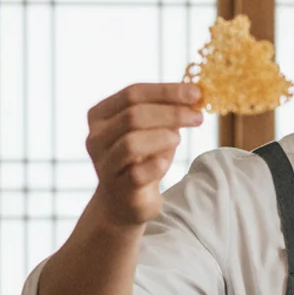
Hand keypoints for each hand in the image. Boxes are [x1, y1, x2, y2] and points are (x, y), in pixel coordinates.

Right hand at [85, 82, 204, 225]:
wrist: (124, 203)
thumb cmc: (140, 160)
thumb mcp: (152, 131)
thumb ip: (166, 111)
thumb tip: (193, 93)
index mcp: (100, 116)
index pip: (132, 93)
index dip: (166, 91)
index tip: (195, 93)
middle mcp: (96, 138)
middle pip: (133, 116)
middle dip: (171, 113)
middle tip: (197, 116)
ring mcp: (104, 165)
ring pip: (131, 143)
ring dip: (162, 137)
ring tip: (179, 139)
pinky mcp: (118, 189)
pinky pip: (137, 173)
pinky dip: (157, 165)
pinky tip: (166, 162)